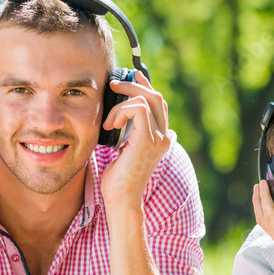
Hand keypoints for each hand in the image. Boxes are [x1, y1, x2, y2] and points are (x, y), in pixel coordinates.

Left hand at [101, 70, 170, 210]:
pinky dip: (121, 111)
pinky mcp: (147, 140)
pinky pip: (138, 108)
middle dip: (133, 85)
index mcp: (160, 137)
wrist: (121, 199)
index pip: (158, 103)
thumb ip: (127, 132)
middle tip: (113, 84)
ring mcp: (158, 138)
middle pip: (156, 96)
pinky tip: (111, 125)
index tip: (131, 75)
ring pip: (146, 99)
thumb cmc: (118, 179)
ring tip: (109, 119)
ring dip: (122, 103)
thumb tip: (117, 116)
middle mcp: (164, 136)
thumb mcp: (123, 149)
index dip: (145, 85)